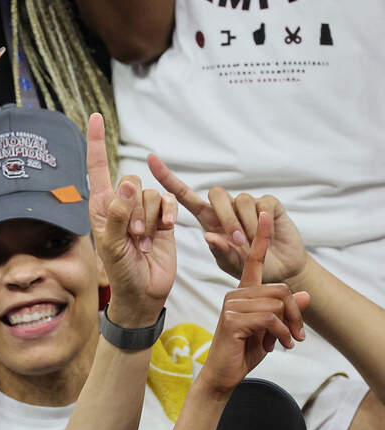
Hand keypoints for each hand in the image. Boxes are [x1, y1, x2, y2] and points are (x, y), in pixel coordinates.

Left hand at [86, 114, 175, 326]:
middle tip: (131, 236)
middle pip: (131, 181)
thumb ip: (118, 214)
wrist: (144, 292)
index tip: (95, 116)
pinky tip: (164, 231)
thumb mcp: (112, 245)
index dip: (96, 143)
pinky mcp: (164, 218)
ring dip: (149, 218)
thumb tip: (126, 184)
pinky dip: (167, 215)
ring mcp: (143, 211)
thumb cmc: (120, 272)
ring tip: (142, 242)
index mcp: (101, 207)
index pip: (98, 168)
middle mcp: (121, 204)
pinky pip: (168, 201)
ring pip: (151, 193)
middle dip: (134, 208)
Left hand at [148, 155, 306, 285]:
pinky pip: (262, 204)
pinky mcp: (269, 203)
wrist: (279, 270)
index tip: (149, 159)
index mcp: (208, 218)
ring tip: (252, 242)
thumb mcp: (229, 263)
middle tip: (238, 241)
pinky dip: (263, 222)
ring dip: (246, 224)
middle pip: (216, 193)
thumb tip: (209, 236)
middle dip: (225, 217)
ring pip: (240, 200)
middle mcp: (226, 207)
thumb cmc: (247, 265)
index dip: (167, 178)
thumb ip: (219, 252)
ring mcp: (248, 203)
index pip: (184, 195)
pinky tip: (267, 233)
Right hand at [196, 212, 309, 393]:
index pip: (252, 261)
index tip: (265, 215)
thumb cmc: (243, 352)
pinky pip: (270, 319)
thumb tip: (305, 296)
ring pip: (276, 304)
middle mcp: (235, 295)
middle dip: (294, 314)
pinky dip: (281, 334)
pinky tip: (275, 346)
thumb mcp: (272, 330)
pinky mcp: (232, 320)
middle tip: (295, 336)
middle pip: (280, 289)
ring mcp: (231, 306)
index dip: (260, 239)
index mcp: (243, 293)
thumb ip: (286, 313)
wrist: (223, 375)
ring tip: (283, 343)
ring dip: (288, 328)